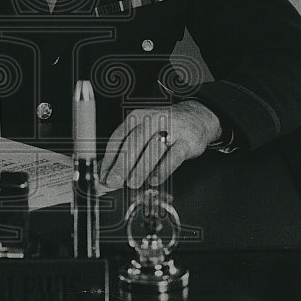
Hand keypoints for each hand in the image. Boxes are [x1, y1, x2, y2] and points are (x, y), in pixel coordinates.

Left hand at [99, 100, 221, 188]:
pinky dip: (162, 170)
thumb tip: (105, 174)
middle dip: (121, 165)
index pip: (118, 138)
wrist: (197, 117)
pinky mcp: (186, 141)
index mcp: (137, 117)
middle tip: (113, 182)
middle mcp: (152, 120)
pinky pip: (173, 157)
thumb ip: (124, 151)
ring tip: (132, 183)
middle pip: (133, 143)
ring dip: (140, 168)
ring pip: (152, 150)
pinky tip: (154, 180)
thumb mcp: (142, 131)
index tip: (103, 175)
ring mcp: (171, 129)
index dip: (109, 158)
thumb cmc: (163, 127)